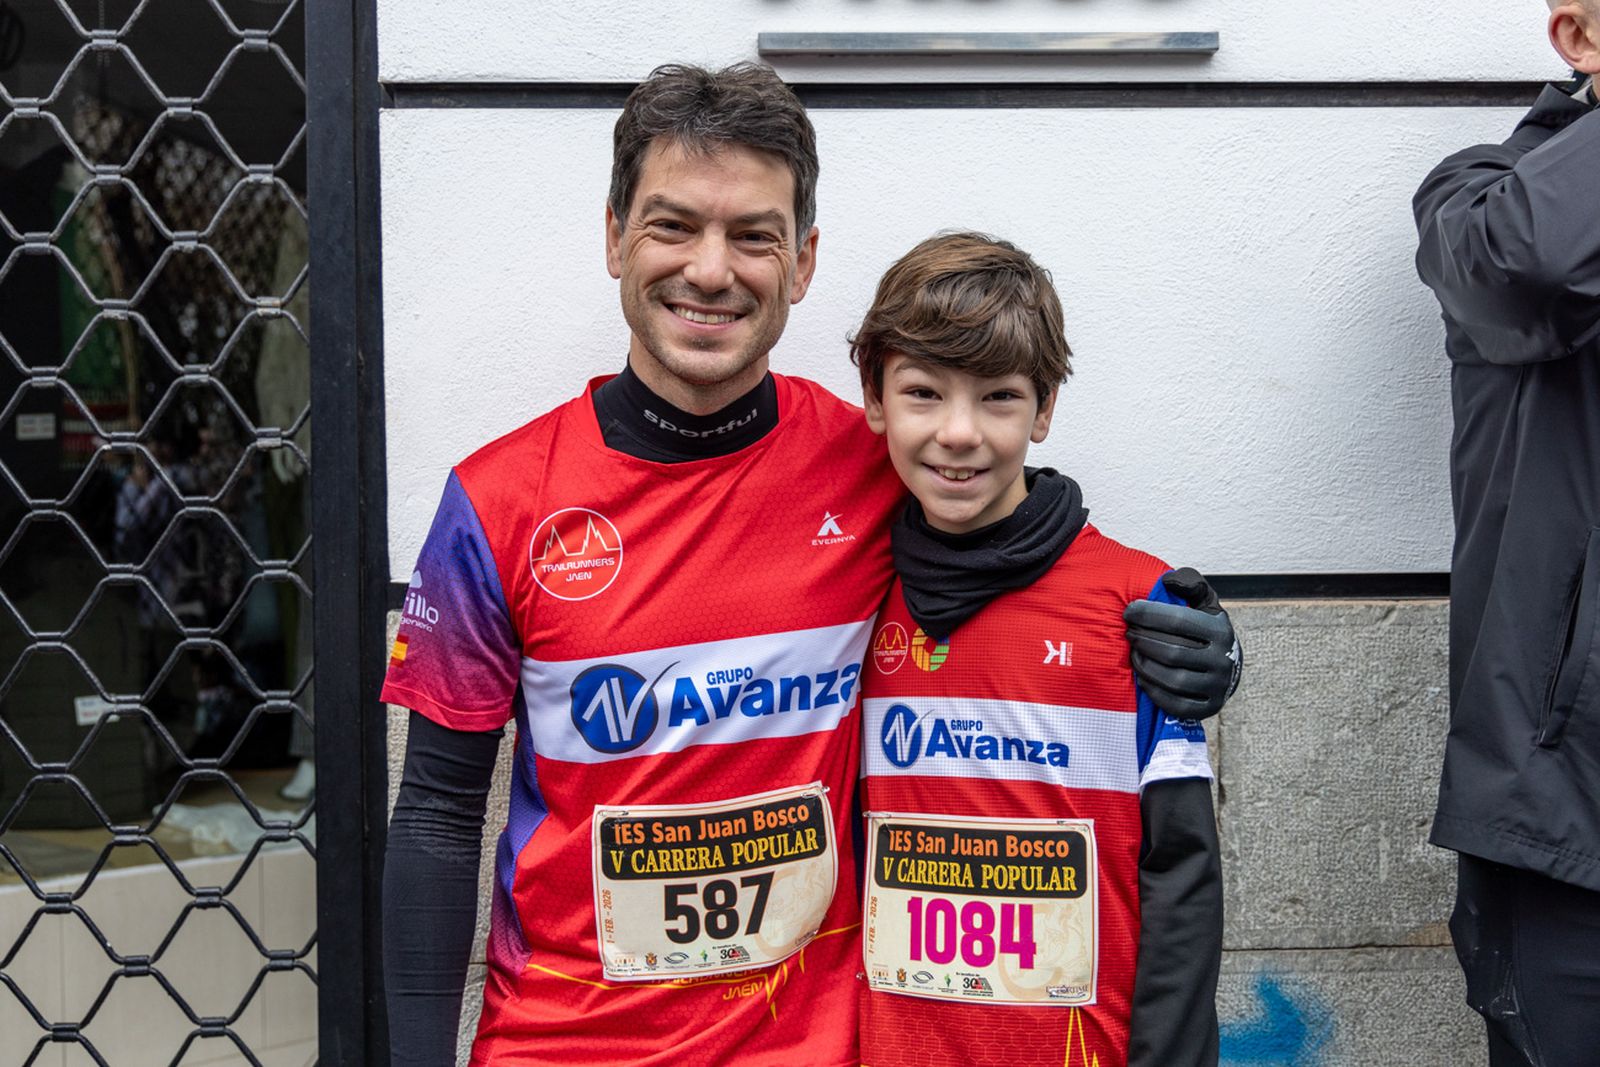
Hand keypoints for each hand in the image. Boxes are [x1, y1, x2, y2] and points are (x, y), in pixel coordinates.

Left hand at [1122, 568, 1241, 720]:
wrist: (1229, 665)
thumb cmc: (1206, 630)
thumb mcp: (1205, 602)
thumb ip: (1190, 584)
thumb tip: (1168, 580)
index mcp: (1220, 630)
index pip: (1177, 620)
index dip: (1147, 614)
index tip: (1129, 611)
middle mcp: (1223, 660)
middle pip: (1172, 651)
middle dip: (1142, 640)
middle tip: (1127, 632)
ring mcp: (1217, 686)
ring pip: (1172, 679)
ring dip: (1145, 665)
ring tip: (1133, 652)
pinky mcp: (1209, 708)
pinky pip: (1175, 704)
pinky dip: (1153, 690)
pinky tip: (1142, 676)